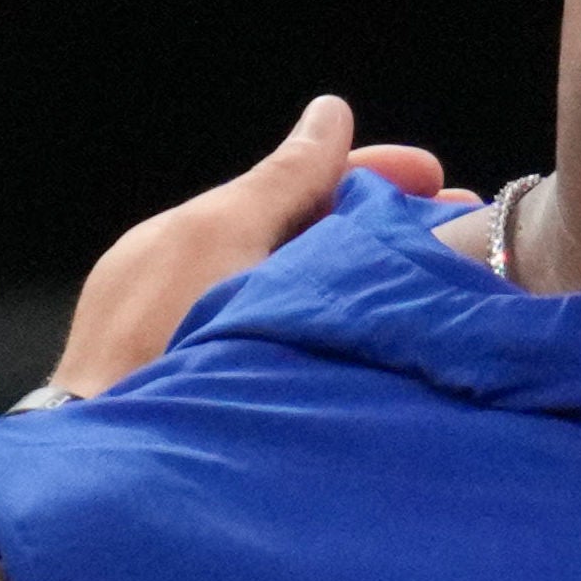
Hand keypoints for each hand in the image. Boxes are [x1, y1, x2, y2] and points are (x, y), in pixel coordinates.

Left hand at [49, 94, 451, 395]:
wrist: (114, 467)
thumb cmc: (154, 341)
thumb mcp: (224, 236)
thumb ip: (283, 179)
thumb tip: (329, 113)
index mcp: (198, 235)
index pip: (299, 184)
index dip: (373, 175)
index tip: (441, 180)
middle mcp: (204, 283)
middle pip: (312, 238)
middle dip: (386, 232)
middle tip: (466, 242)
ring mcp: (216, 344)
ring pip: (312, 290)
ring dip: (373, 281)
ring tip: (442, 293)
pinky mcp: (233, 402)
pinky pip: (305, 340)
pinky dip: (348, 328)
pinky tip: (386, 346)